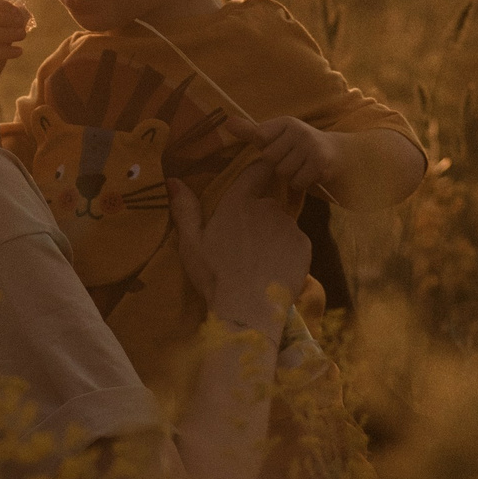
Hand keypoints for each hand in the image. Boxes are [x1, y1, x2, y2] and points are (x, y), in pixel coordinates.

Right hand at [0, 0, 32, 87]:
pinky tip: (19, 52)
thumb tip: (23, 9)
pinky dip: (6, 50)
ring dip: (7, 33)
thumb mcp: (4, 36)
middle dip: (5, 18)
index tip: (18, 12)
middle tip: (22, 25)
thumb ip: (12, 22)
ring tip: (23, 36)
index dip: (1, 5)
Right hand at [169, 158, 312, 336]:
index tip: (257, 178)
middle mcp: (268, 207)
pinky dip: (288, 252)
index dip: (260, 171)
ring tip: (260, 262)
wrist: (248, 309)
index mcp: (238, 202)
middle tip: (246, 244)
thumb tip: (173, 180)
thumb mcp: (191, 243)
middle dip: (260, 216)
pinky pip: (296, 242)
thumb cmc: (214, 276)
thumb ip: (185, 208)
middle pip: (268, 202)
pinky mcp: (305, 246)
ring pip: (283, 224)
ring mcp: (289, 226)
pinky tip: (274, 270)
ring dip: (275, 235)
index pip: (258, 169)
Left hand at [229, 114, 347, 198]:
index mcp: (285, 122)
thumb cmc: (296, 146)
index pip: (259, 137)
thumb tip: (227, 122)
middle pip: (269, 158)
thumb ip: (250, 131)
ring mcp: (310, 145)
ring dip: (290, 175)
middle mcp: (298, 129)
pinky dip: (301, 183)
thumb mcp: (275, 136)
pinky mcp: (319, 162)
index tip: (280, 146)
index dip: (267, 148)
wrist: (336, 154)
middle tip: (292, 159)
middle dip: (279, 164)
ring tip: (301, 166)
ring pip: (283, 171)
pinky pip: (297, 182)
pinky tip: (309, 174)